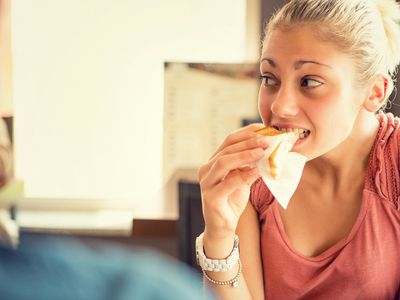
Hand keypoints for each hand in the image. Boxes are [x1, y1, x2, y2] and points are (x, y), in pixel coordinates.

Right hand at [198, 124, 267, 239]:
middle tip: (266, 140)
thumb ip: (250, 165)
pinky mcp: (211, 197)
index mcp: (213, 161)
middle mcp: (206, 169)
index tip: (263, 129)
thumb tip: (268, 149)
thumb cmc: (232, 200)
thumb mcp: (243, 178)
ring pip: (224, 162)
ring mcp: (206, 182)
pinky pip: (228, 183)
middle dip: (248, 142)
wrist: (223, 227)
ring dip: (244, 155)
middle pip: (227, 148)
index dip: (246, 133)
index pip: (229, 140)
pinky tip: (257, 172)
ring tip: (262, 152)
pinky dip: (243, 175)